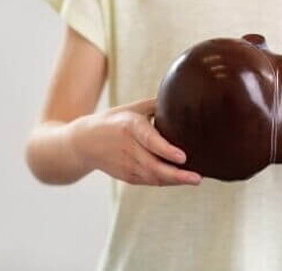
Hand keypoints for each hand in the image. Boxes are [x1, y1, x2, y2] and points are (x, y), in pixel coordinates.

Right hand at [70, 97, 202, 185]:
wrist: (84, 142)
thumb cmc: (114, 121)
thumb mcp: (132, 108)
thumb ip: (155, 105)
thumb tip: (180, 98)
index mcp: (130, 127)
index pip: (150, 140)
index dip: (166, 150)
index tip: (182, 157)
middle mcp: (128, 148)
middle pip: (153, 166)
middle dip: (176, 174)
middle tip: (197, 178)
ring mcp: (126, 165)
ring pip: (152, 177)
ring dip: (174, 181)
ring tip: (194, 179)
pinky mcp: (126, 176)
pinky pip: (149, 181)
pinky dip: (165, 182)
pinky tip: (180, 180)